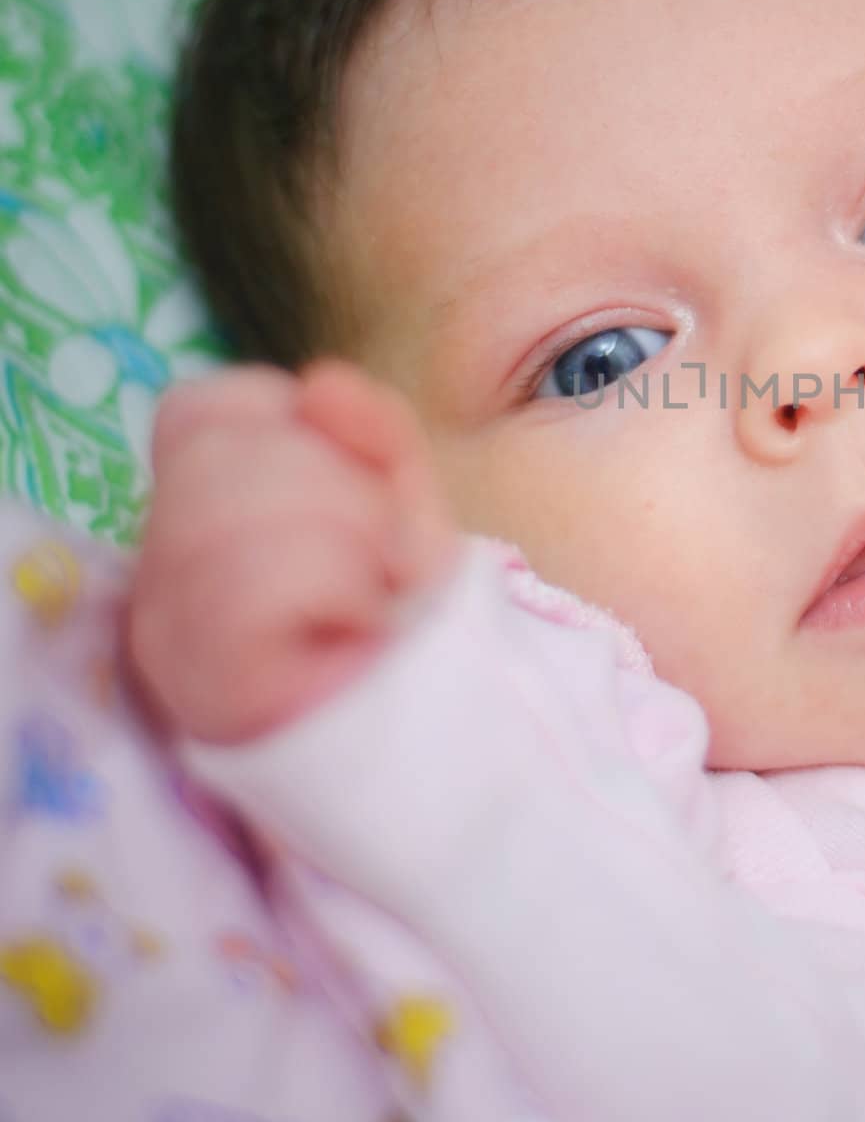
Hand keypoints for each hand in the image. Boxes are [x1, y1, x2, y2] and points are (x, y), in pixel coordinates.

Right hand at [126, 359, 459, 744]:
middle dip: (339, 488)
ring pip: (232, 512)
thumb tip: (320, 383)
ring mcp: (171, 629)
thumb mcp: (408, 507)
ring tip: (370, 595)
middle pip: (221, 454)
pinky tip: (356, 624)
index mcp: (198, 511)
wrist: (443, 742)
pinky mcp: (203, 683)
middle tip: (379, 560)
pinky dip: (334, 585)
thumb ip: (376, 434)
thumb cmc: (407, 623)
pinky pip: (253, 580)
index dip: (290, 425)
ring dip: (345, 539)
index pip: (198, 409)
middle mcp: (160, 567)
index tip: (354, 487)